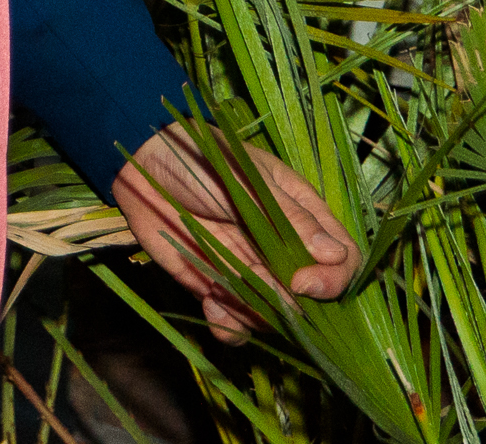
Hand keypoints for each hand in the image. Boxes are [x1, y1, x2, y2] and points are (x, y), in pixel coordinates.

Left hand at [108, 124, 360, 343]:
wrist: (142, 164)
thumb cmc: (199, 158)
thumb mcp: (247, 181)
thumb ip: (290, 219)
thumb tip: (336, 255)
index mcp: (302, 216)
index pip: (343, 259)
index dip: (332, 280)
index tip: (301, 283)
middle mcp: (283, 251)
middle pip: (312, 299)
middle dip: (290, 307)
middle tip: (257, 289)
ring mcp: (252, 271)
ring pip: (275, 316)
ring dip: (255, 316)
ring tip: (223, 295)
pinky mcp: (218, 286)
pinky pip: (236, 324)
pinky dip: (229, 327)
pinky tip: (211, 306)